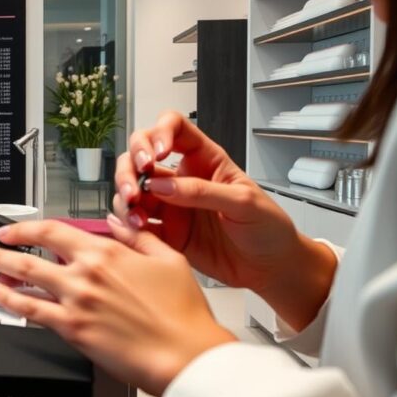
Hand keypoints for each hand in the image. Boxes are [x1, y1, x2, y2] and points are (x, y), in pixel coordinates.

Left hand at [0, 220, 235, 396]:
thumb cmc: (183, 314)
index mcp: (108, 251)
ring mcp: (75, 301)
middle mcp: (86, 273)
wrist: (185, 354)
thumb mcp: (168, 258)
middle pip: (30, 254)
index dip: (26, 227)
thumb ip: (138, 235)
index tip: (12, 229)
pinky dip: (8, 300)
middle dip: (1, 247)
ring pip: (25, 280)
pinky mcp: (72, 329)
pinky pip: (31, 311)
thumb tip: (117, 220)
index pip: (54, 231)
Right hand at [112, 111, 336, 330]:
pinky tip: (131, 229)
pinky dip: (126, 224)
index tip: (157, 154)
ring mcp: (170, 205)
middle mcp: (181, 178)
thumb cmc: (268, 228)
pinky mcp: (165, 233)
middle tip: (134, 188)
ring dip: (125, 197)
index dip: (159, 133)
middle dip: (130, 167)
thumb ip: (202, 192)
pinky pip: (135, 223)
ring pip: (132, 189)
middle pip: (140, 155)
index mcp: (205, 160)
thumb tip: (160, 185)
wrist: (271, 268)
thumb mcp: (243, 203)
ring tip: (135, 214)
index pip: (174, 128)